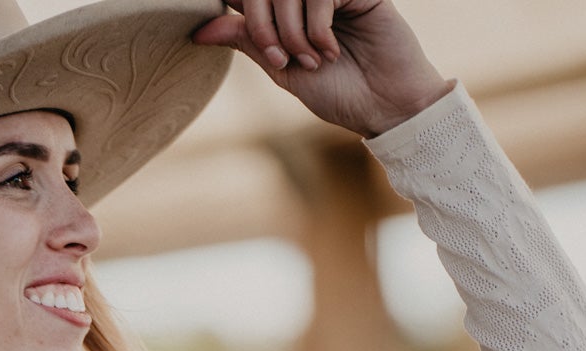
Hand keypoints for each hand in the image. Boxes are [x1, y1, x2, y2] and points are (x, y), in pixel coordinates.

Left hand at [190, 1, 454, 137]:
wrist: (383, 105)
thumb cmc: (337, 92)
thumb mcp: (282, 70)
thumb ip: (248, 41)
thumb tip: (202, 28)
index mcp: (285, 11)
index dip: (241, 10)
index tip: (252, 43)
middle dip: (263, 26)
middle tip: (281, 59)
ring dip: (292, 32)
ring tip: (312, 61)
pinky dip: (317, 28)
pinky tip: (331, 49)